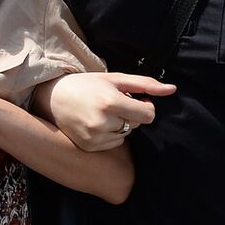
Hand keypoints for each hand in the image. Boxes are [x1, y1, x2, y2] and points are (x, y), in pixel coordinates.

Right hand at [43, 71, 176, 151]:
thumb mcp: (116, 79)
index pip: (148, 115)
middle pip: (136, 125)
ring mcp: (94, 137)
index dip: (144, 105)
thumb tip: (172, 90)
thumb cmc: (87, 85)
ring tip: (100, 113)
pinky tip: (94, 123)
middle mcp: (102, 122)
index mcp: (110, 102)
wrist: (52, 97)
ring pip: (126, 135)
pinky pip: (113, 143)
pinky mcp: (89, 146)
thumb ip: (145, 84)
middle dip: (129, 114)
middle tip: (110, 104)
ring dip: (119, 125)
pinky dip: (109, 134)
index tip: (131, 98)